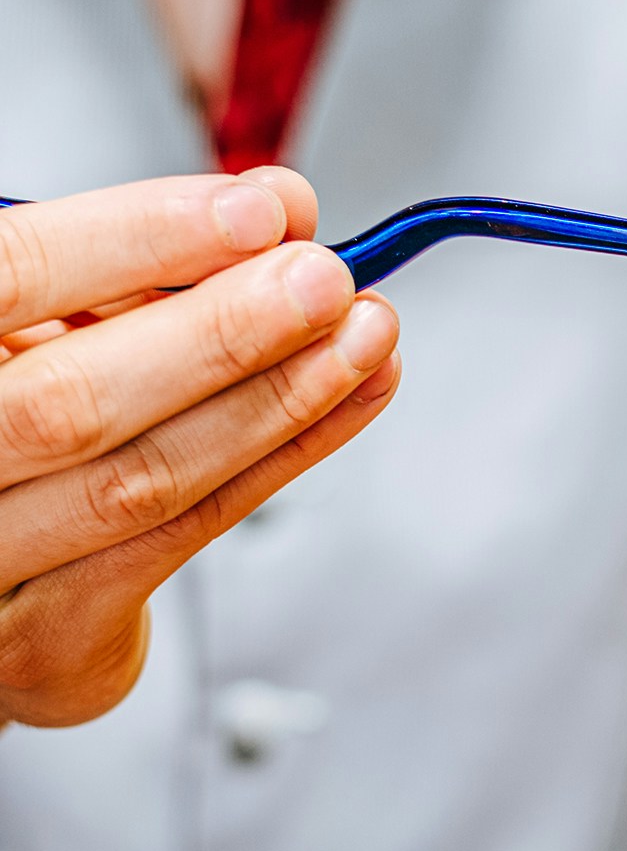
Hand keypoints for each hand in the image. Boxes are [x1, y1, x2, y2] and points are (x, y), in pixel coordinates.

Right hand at [0, 169, 399, 728]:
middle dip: (222, 333)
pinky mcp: (43, 641)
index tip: (259, 210)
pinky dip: (286, 453)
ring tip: (366, 335)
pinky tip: (355, 395)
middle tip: (327, 279)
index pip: (10, 275)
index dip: (134, 238)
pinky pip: (189, 534)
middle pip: (72, 399)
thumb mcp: (56, 318)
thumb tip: (279, 209)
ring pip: (144, 478)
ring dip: (279, 398)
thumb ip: (146, 266)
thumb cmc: (24, 408)